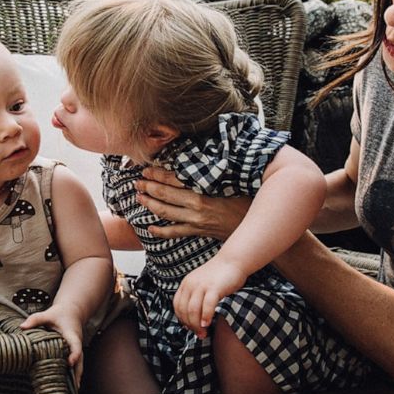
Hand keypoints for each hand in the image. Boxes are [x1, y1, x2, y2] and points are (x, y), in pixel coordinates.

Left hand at [20, 307, 85, 385]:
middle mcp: (77, 343)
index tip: (70, 362)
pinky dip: (74, 375)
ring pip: (79, 365)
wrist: (72, 311)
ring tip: (73, 393)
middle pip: (80, 360)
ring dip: (76, 377)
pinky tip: (70, 387)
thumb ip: (35, 319)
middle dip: (77, 373)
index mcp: (72, 334)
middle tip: (74, 387)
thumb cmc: (59, 314)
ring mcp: (76, 349)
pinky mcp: (73, 353)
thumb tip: (21, 327)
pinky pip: (76, 365)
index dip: (74, 354)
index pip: (75, 345)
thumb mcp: (48, 314)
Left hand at [136, 166, 250, 240]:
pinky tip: (150, 227)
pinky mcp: (199, 231)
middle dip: (149, 188)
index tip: (147, 169)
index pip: (175, 179)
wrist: (256, 226)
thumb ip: (215, 173)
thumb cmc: (247, 200)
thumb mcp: (232, 181)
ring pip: (167, 213)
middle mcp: (197, 206)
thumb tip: (202, 160)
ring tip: (139, 198)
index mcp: (204, 190)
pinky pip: (175, 233)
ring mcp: (196, 221)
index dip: (158, 174)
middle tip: (137, 182)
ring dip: (151, 204)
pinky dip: (161, 231)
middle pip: (166, 195)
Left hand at [173, 258, 247, 338]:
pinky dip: (206, 316)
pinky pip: (207, 305)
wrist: (233, 260)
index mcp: (186, 284)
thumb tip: (194, 319)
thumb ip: (196, 297)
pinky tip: (208, 323)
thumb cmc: (220, 276)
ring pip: (193, 310)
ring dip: (197, 325)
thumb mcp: (202, 284)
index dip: (182, 320)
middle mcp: (191, 284)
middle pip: (184, 310)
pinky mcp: (214, 288)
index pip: (177, 306)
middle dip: (191, 326)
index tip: (191, 328)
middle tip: (200, 334)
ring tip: (204, 333)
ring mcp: (202, 285)